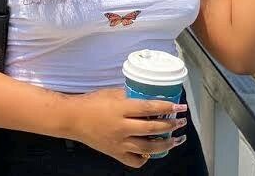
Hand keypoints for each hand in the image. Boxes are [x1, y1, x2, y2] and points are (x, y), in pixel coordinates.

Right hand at [68, 88, 187, 167]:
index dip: (167, 108)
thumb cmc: (93, 102)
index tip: (180, 107)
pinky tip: (151, 152)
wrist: (74, 118)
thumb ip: (131, 95)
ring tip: (176, 140)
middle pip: (152, 129)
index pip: (149, 109)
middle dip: (170, 126)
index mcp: (121, 109)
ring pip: (148, 148)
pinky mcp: (115, 153)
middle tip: (181, 122)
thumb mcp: (113, 93)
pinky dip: (145, 158)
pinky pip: (134, 161)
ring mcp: (119, 143)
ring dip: (165, 144)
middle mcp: (122, 127)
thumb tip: (149, 96)